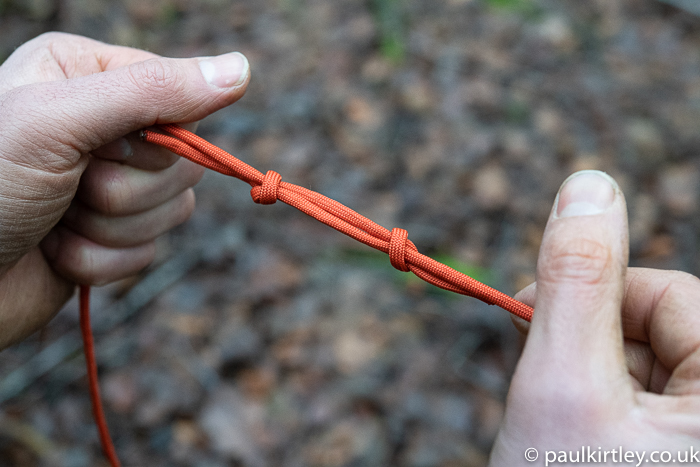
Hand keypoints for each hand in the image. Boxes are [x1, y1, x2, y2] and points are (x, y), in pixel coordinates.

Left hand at [0, 32, 249, 348]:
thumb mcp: (57, 123)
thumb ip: (151, 93)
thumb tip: (240, 69)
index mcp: (89, 77)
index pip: (180, 99)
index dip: (157, 138)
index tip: (104, 149)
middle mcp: (104, 126)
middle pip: (182, 163)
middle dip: (124, 191)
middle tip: (68, 189)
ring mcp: (109, 183)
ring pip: (171, 212)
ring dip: (109, 230)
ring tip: (56, 222)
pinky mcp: (110, 235)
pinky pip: (147, 251)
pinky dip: (100, 261)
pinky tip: (55, 252)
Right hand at [489, 170, 699, 464]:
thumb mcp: (562, 384)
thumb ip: (576, 281)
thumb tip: (589, 184)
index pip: (670, 295)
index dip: (591, 299)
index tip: (529, 322)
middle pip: (657, 331)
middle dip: (587, 348)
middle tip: (547, 394)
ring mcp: (696, 433)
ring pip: (642, 366)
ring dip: (588, 380)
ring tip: (559, 431)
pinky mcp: (675, 447)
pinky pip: (640, 401)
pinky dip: (596, 407)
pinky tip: (574, 440)